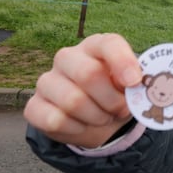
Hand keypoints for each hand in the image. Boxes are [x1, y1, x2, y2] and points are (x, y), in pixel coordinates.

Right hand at [23, 33, 142, 147]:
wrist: (95, 118)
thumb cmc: (115, 93)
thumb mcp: (130, 86)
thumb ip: (136, 81)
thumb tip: (138, 83)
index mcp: (95, 46)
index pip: (108, 44)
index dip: (123, 62)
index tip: (134, 82)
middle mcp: (67, 58)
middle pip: (88, 74)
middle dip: (111, 100)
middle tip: (121, 109)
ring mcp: (47, 81)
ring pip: (73, 101)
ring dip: (96, 117)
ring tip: (104, 117)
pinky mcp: (34, 106)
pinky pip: (55, 121)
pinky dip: (76, 129)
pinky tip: (82, 125)